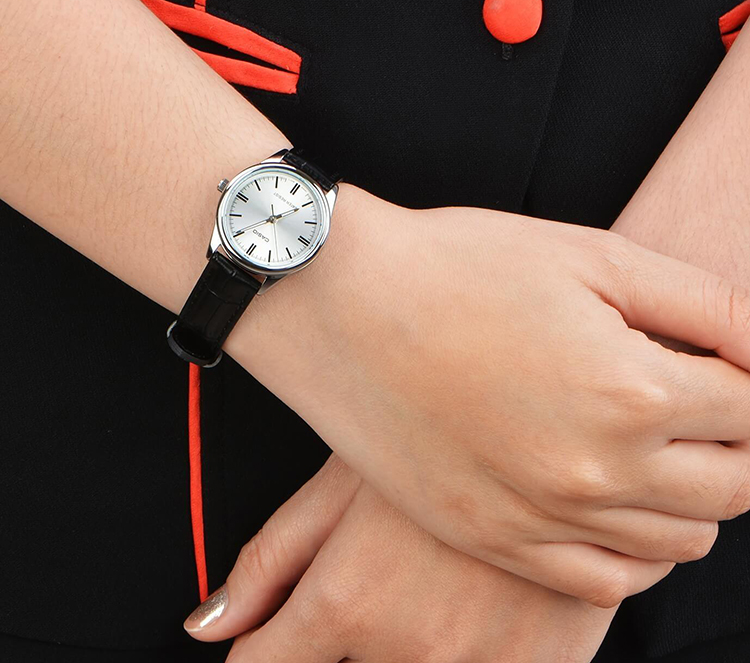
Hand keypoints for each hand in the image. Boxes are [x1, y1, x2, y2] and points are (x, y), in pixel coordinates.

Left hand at [185, 457, 615, 662]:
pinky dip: (457, 657)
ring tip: (422, 588)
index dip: (258, 656)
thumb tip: (207, 624)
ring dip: (394, 652)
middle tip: (368, 592)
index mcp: (349, 600)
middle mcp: (408, 650)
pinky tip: (467, 609)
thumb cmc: (450, 432)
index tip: (268, 643)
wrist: (570, 425)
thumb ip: (272, 558)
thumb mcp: (351, 476)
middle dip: (332, 650)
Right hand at [238, 187, 749, 606]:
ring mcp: (539, 516)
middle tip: (701, 399)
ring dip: (692, 494)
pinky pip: (603, 581)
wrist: (340, 303)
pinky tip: (614, 500)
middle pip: (732, 487)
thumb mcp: (591, 255)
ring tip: (652, 443)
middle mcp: (596, 473)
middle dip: (737, 441)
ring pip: (678, 541)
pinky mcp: (491, 535)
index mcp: (631, 392)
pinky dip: (635, 550)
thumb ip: (703, 303)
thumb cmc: (457, 267)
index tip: (727, 364)